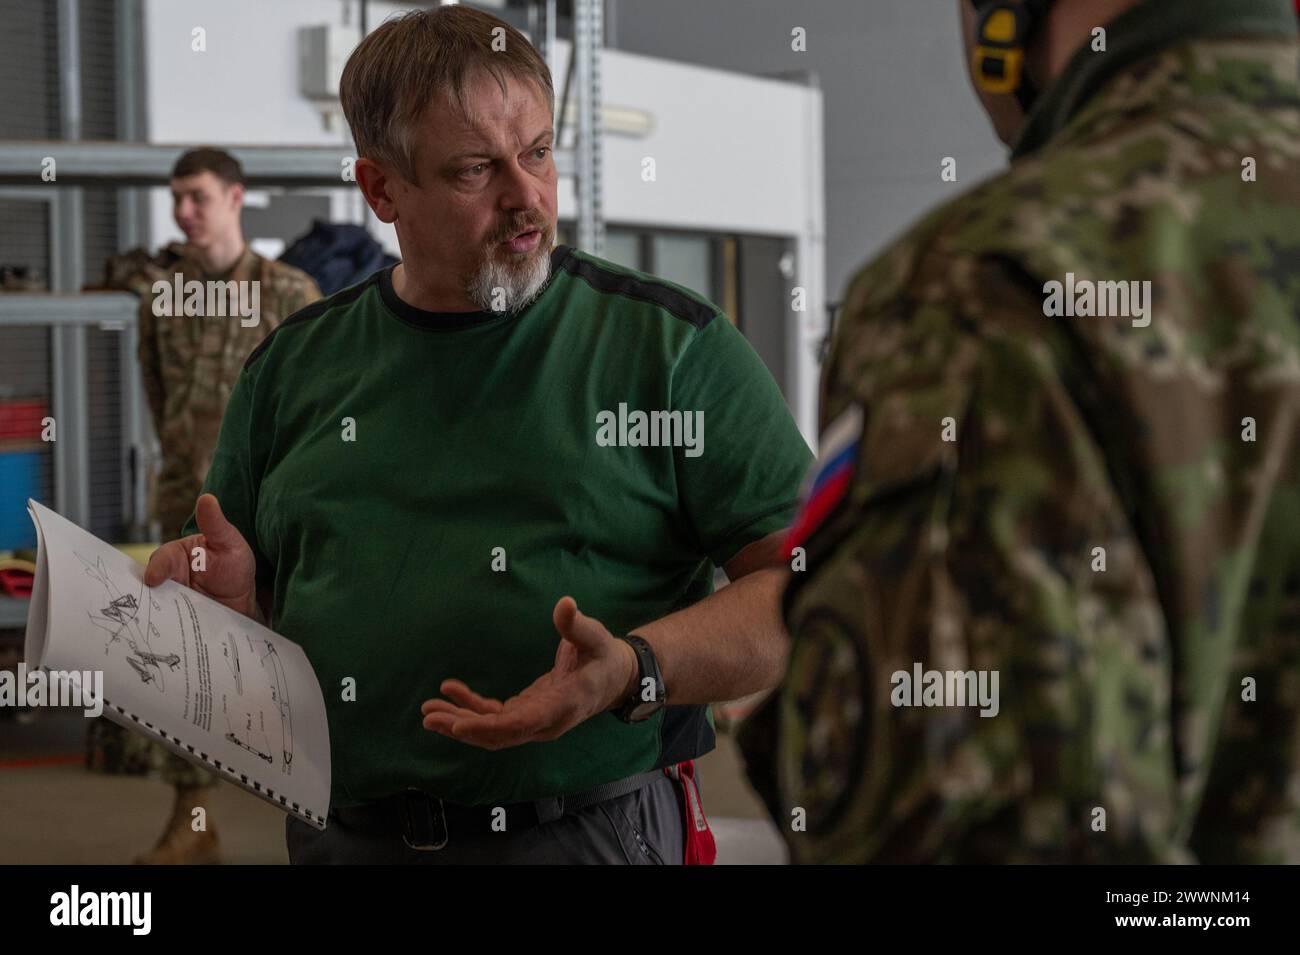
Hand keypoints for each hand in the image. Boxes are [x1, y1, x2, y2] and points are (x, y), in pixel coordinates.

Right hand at [144, 493, 258, 620]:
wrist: (242, 603)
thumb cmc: (234, 566)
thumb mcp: (229, 543)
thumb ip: (215, 524)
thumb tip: (206, 498)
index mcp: (175, 556)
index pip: (161, 559)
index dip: (157, 568)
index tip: (154, 579)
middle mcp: (166, 579)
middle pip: (146, 586)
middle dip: (143, 595)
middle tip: (145, 605)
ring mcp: (168, 602)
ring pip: (151, 608)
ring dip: (151, 616)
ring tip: (147, 626)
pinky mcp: (173, 623)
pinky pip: (162, 627)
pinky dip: (161, 632)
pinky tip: (160, 640)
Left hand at [420, 596, 638, 749]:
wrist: (614, 677)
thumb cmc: (604, 656)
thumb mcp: (596, 637)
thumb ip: (577, 625)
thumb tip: (565, 604)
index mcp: (562, 706)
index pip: (520, 724)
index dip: (488, 727)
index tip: (458, 725)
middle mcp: (545, 722)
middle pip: (498, 735)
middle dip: (463, 728)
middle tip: (430, 716)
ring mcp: (534, 721)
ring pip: (492, 731)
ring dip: (460, 722)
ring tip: (428, 711)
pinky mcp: (527, 713)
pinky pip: (495, 717)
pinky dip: (472, 709)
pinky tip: (451, 693)